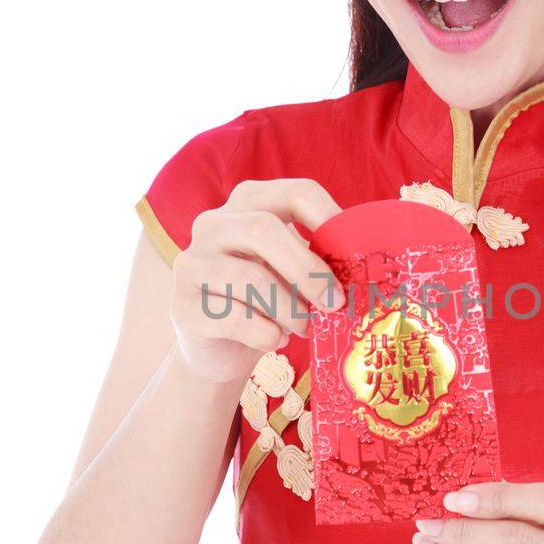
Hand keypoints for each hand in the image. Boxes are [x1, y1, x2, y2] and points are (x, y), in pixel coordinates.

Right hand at [170, 177, 344, 385]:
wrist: (218, 350)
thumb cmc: (265, 302)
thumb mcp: (292, 272)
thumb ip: (316, 260)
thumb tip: (360, 269)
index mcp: (248, 204)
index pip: (295, 193)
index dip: (330, 218)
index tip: (354, 253)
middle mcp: (213, 224)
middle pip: (263, 229)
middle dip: (308, 270)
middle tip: (335, 303)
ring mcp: (191, 264)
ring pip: (250, 278)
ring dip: (290, 309)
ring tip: (305, 328)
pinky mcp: (182, 307)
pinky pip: (233, 318)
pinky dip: (264, 334)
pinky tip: (273, 340)